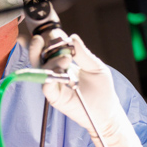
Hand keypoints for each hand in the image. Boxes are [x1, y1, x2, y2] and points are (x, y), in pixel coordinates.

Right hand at [30, 34, 146, 146]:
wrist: (107, 111)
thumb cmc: (102, 89)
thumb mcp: (95, 66)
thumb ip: (83, 53)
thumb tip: (72, 37)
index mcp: (64, 62)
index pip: (51, 48)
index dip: (51, 40)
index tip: (58, 35)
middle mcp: (55, 72)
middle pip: (39, 56)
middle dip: (42, 46)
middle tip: (51, 40)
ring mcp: (53, 84)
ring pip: (40, 69)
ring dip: (50, 60)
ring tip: (67, 57)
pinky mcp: (54, 97)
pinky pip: (45, 85)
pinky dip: (49, 77)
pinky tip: (60, 70)